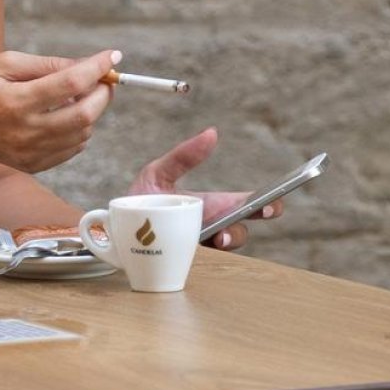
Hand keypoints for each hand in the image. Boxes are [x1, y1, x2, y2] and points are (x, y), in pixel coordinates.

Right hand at [0, 49, 119, 172]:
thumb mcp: (4, 63)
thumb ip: (47, 64)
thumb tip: (85, 65)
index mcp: (15, 101)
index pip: (70, 84)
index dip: (97, 68)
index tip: (112, 57)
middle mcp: (25, 130)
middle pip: (85, 115)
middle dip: (103, 93)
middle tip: (102, 79)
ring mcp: (29, 152)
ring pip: (83, 134)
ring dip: (91, 112)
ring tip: (76, 97)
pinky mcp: (32, 164)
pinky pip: (72, 150)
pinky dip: (79, 131)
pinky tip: (66, 117)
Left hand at [127, 128, 282, 249]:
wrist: (112, 227)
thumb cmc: (139, 199)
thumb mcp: (158, 172)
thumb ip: (183, 157)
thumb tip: (211, 133)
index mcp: (211, 204)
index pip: (247, 204)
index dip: (269, 201)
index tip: (277, 195)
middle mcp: (209, 224)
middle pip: (244, 224)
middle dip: (260, 217)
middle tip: (262, 210)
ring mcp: (197, 242)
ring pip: (227, 242)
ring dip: (230, 237)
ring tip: (220, 234)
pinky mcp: (182, 255)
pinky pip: (200, 257)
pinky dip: (203, 251)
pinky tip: (201, 244)